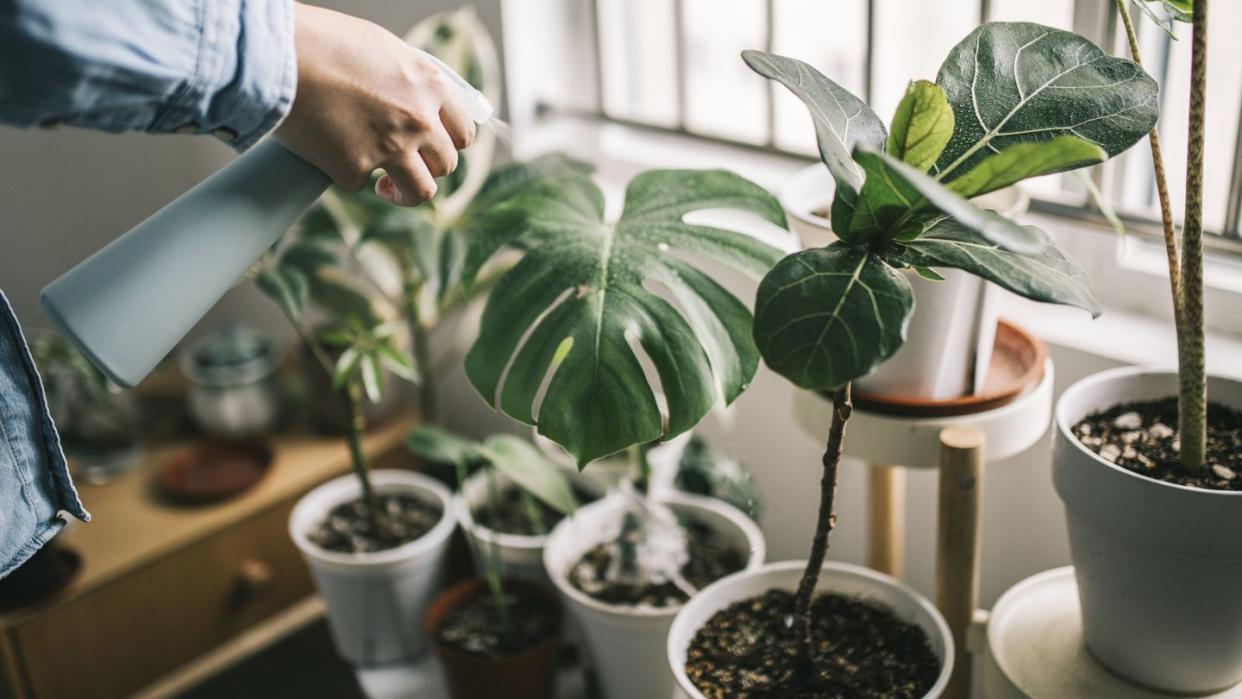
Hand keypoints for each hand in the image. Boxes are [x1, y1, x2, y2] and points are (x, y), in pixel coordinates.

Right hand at [275, 3, 475, 205]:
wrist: (276, 55)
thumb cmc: (323, 42)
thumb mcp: (383, 47)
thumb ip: (409, 78)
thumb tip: (422, 99)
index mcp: (430, 85)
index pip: (464, 131)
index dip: (450, 143)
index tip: (436, 148)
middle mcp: (418, 119)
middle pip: (446, 164)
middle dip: (428, 167)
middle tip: (406, 164)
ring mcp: (390, 148)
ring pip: (421, 192)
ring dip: (404, 193)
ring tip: (386, 187)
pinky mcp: (354, 169)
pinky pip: (360, 184)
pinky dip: (347, 174)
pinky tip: (332, 155)